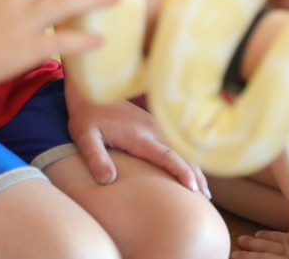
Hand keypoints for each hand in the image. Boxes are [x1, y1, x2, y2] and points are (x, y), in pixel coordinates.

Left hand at [64, 84, 209, 196]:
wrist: (90, 90)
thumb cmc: (85, 116)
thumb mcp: (83, 136)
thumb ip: (95, 157)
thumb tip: (108, 180)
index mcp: (137, 135)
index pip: (165, 154)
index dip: (180, 171)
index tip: (193, 188)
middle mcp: (151, 129)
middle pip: (180, 153)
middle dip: (195, 175)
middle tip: (205, 198)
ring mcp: (154, 126)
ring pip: (181, 149)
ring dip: (195, 168)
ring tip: (204, 192)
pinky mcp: (153, 125)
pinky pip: (175, 144)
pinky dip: (187, 159)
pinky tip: (192, 172)